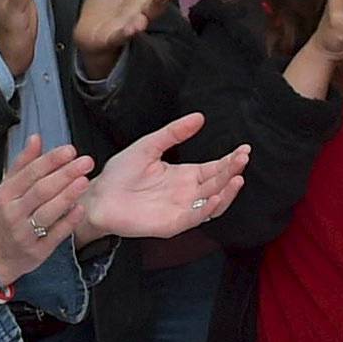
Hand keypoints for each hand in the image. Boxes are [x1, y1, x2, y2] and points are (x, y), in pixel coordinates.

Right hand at [0, 135, 95, 286]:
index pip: (29, 173)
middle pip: (41, 190)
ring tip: (84, 181)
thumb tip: (36, 139)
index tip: (70, 150)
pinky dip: (69, 220)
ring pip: (49, 212)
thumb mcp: (5, 189)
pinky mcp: (37, 251)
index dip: (51, 160)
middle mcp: (13, 213)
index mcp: (4, 195)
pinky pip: (56, 234)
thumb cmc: (1, 218)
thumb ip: (22, 165)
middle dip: (65, 174)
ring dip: (68, 195)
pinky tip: (80, 208)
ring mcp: (25, 233)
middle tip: (85, 162)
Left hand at [75, 0, 178, 78]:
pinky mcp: (113, 37)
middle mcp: (141, 12)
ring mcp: (128, 26)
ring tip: (142, 20)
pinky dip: (125, 34)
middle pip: (154, 7)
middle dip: (159, 0)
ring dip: (141, 22)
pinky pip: (121, 36)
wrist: (91, 30)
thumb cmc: (108, 3)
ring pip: (139, 24)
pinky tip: (129, 30)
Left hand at [83, 110, 248, 241]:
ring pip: (213, 203)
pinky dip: (207, 209)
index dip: (230, 160)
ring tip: (236, 178)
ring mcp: (182, 210)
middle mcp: (188, 193)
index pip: (215, 168)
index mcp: (185, 175)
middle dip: (232, 171)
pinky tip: (216, 197)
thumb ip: (174, 133)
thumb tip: (199, 117)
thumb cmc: (120, 174)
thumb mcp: (149, 145)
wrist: (99, 197)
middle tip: (242, 158)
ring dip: (227, 192)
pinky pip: (195, 218)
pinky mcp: (173, 224)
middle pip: (218, 183)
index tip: (244, 149)